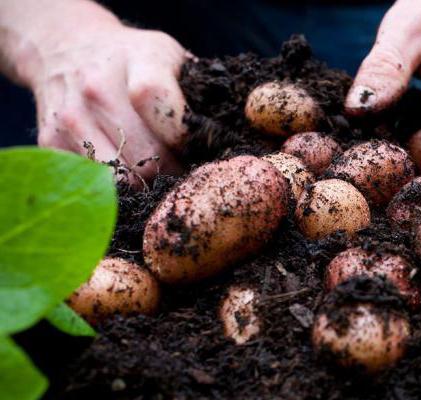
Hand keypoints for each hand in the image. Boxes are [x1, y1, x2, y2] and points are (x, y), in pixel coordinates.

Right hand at [24, 18, 187, 185]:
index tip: (193, 147)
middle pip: (147, 158)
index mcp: (139, 62)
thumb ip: (198, 91)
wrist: (67, 48)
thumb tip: (226, 135)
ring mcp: (72, 118)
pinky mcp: (52, 142)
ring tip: (155, 172)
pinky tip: (125, 170)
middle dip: (171, 173)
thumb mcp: (171, 56)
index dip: (184, 140)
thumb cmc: (133, 60)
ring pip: (121, 181)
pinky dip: (115, 188)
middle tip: (181, 170)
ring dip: (144, 186)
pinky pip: (94, 185)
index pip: (163, 110)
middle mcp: (99, 89)